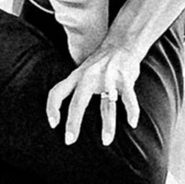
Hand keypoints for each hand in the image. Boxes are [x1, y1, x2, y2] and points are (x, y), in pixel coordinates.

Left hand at [47, 34, 147, 148]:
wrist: (122, 42)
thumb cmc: (100, 62)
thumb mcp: (82, 70)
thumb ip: (73, 86)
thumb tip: (62, 107)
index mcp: (77, 76)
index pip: (58, 92)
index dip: (52, 108)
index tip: (53, 124)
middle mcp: (89, 77)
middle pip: (78, 101)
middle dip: (73, 122)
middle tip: (69, 140)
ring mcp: (108, 78)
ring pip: (106, 105)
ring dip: (107, 124)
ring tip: (106, 141)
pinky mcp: (125, 78)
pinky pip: (128, 97)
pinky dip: (131, 110)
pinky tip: (132, 123)